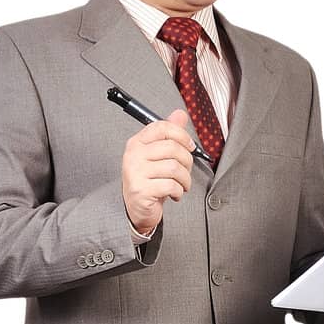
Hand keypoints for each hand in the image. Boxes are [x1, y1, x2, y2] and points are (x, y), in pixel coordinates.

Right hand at [122, 109, 194, 235]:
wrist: (137, 208)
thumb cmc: (149, 181)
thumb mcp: (159, 156)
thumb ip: (169, 134)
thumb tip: (180, 114)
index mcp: (137, 143)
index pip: (162, 127)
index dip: (181, 135)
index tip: (190, 146)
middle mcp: (134, 155)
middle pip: (172, 148)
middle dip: (187, 161)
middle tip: (186, 171)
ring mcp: (136, 172)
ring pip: (174, 167)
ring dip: (185, 179)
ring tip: (182, 185)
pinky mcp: (141, 190)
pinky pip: (170, 185)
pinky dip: (178, 191)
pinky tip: (174, 194)